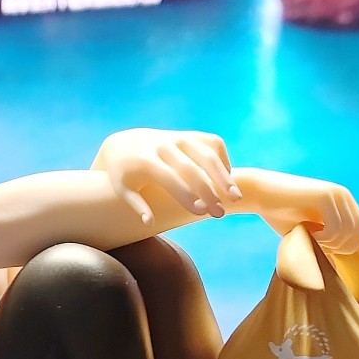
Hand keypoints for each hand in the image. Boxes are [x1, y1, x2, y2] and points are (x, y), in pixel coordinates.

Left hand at [91, 128, 240, 227]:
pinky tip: (227, 180)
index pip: (169, 178)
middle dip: (208, 191)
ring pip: (207, 154)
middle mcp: (164, 145)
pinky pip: (212, 144)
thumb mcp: (123, 189)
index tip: (201, 212)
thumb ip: (136, 205)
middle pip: (191, 168)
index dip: (186, 195)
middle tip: (220, 213)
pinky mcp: (189, 134)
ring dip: (223, 176)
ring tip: (235, 198)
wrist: (124, 144)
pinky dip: (222, 160)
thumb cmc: (124, 174)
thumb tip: (149, 223)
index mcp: (146, 160)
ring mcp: (179, 137)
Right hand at [237, 169, 358, 254]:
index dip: (348, 246)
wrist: (260, 194)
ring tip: (312, 239)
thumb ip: (327, 239)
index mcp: (344, 202)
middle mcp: (344, 196)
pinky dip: (323, 238)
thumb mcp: (309, 229)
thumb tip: (341, 262)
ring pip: (348, 232)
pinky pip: (335, 227)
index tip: (326, 248)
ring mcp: (336, 194)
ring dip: (330, 243)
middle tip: (320, 246)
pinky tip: (309, 233)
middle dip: (341, 247)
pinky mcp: (325, 196)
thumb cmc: (280, 214)